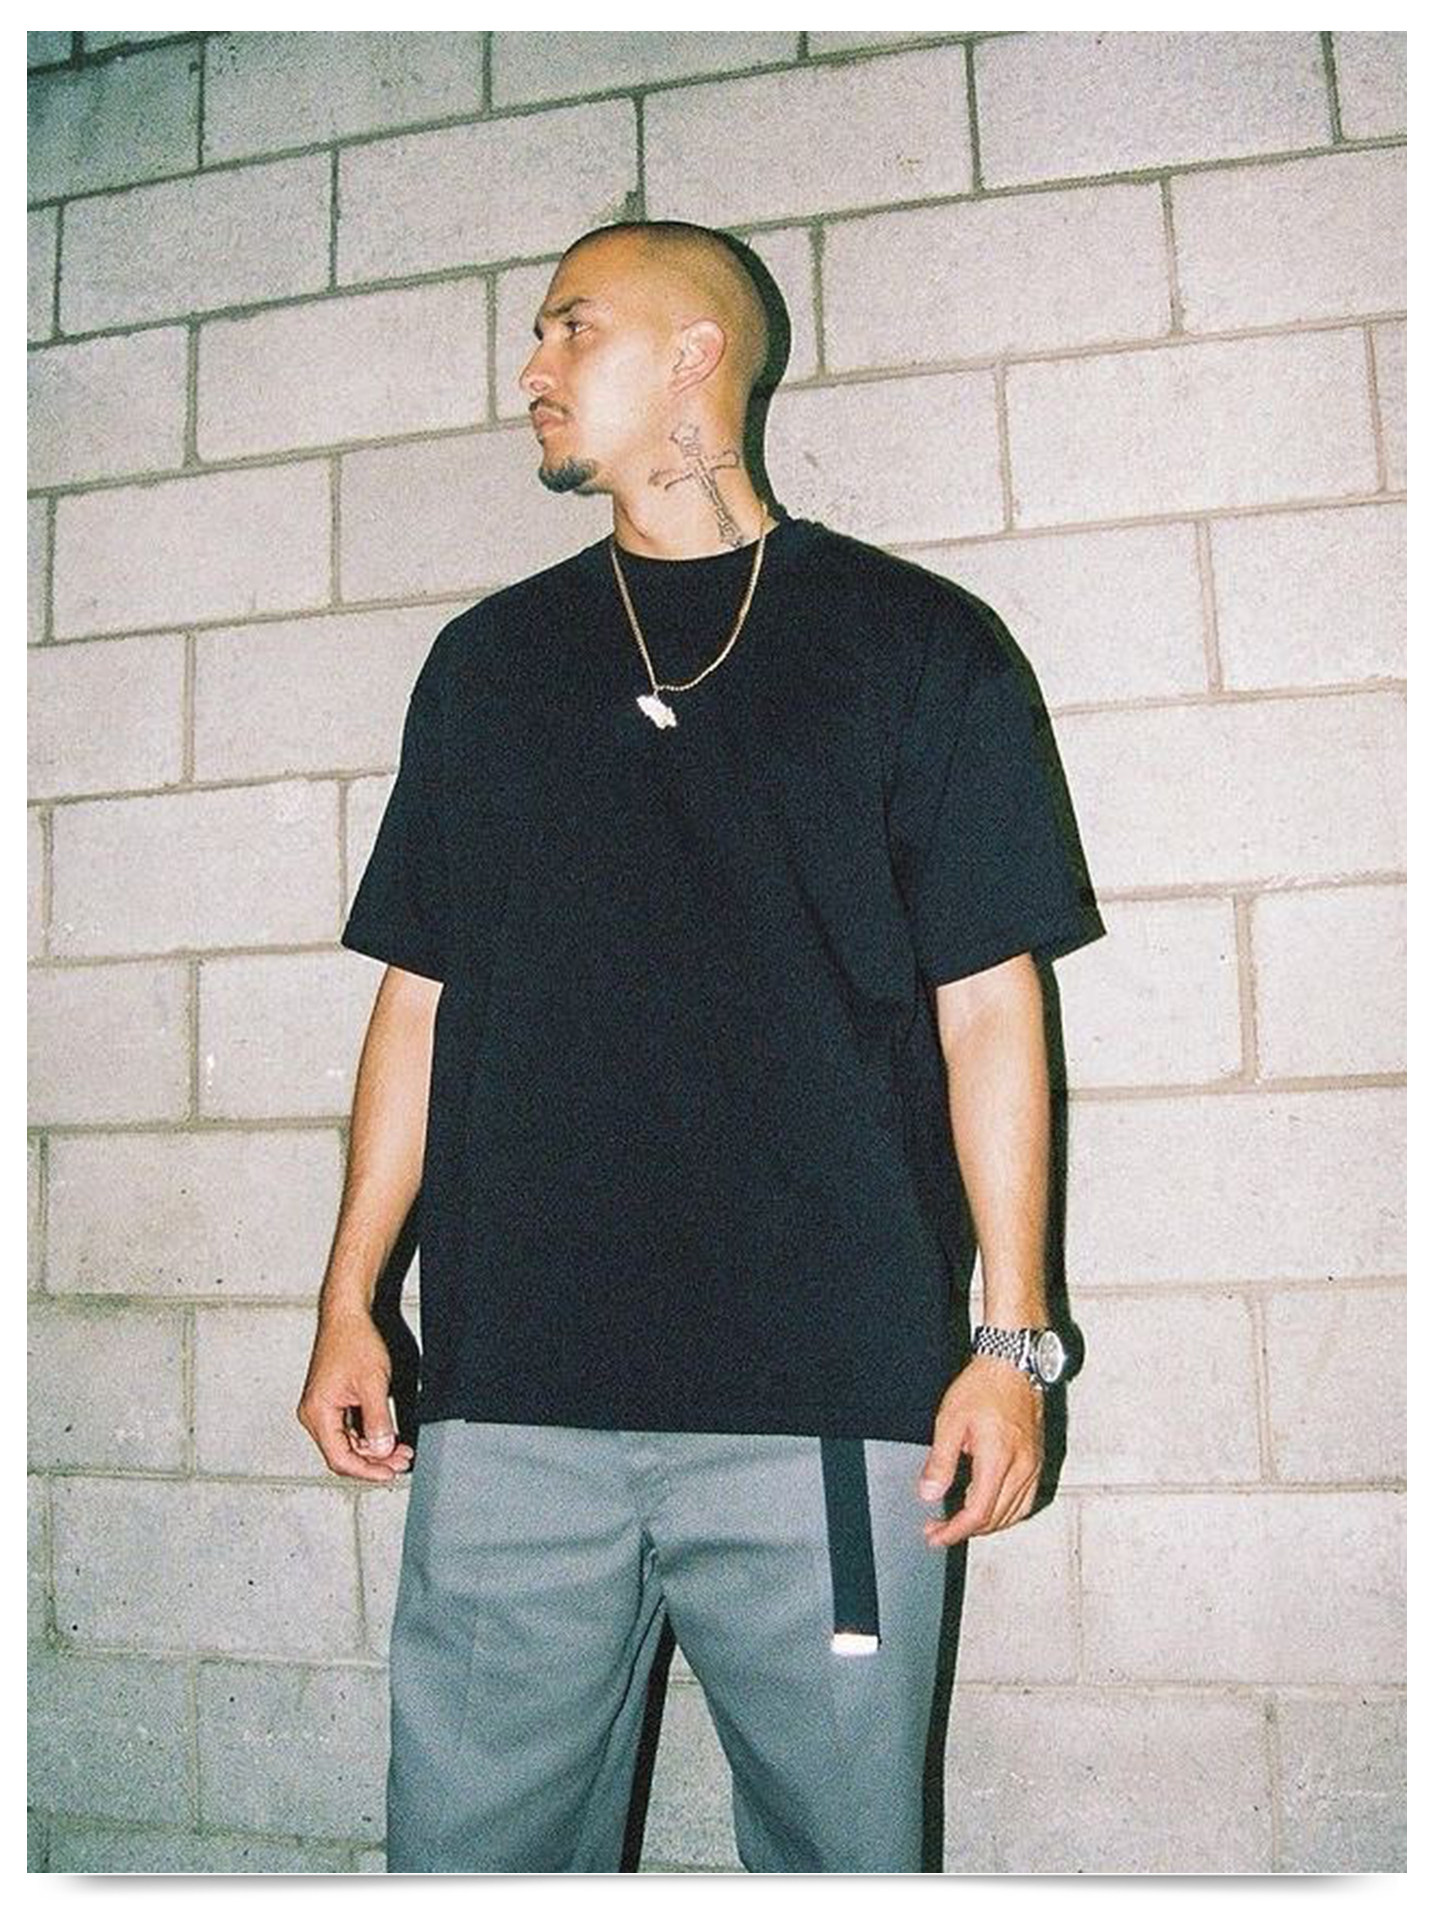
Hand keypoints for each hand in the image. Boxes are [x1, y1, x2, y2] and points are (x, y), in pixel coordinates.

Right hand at [297, 1308, 414, 1482]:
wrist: (346, 1316)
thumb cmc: (354, 1341)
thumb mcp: (373, 1383)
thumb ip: (377, 1420)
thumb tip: (383, 1450)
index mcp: (317, 1413)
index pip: (340, 1458)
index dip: (367, 1471)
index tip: (390, 1474)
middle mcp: (314, 1415)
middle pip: (343, 1454)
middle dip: (374, 1461)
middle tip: (402, 1461)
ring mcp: (321, 1409)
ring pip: (347, 1443)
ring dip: (373, 1450)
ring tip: (400, 1450)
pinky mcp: (330, 1403)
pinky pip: (348, 1429)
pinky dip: (368, 1436)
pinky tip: (387, 1437)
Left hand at [916, 1355, 1043, 1545]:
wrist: (1012, 1363)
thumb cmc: (982, 1386)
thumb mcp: (950, 1421)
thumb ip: (940, 1461)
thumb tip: (929, 1494)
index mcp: (999, 1459)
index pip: (979, 1513)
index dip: (955, 1531)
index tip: (935, 1536)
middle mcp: (1023, 1467)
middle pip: (997, 1518)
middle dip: (966, 1530)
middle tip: (938, 1528)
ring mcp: (1034, 1464)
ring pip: (1014, 1513)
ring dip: (987, 1524)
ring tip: (960, 1522)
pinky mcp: (1038, 1460)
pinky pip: (1026, 1499)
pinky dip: (1007, 1512)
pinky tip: (990, 1509)